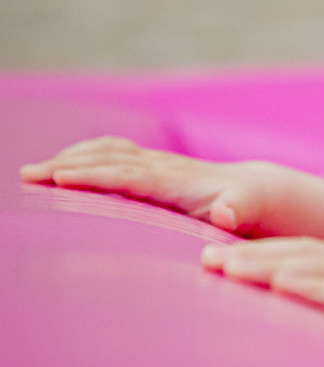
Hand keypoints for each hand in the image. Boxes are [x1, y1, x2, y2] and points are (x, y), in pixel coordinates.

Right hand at [20, 136, 271, 234]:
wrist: (252, 189)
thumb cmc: (244, 206)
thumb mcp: (245, 210)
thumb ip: (236, 211)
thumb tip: (227, 214)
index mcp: (174, 180)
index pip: (126, 175)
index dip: (94, 176)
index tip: (60, 179)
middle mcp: (160, 166)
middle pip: (107, 159)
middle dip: (67, 165)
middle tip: (28, 177)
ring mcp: (153, 162)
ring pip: (105, 152)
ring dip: (69, 158)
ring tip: (33, 173)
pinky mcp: (150, 165)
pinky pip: (111, 153)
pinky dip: (84, 155)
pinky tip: (63, 165)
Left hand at [200, 237, 323, 366]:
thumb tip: (305, 327)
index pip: (307, 255)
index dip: (262, 254)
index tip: (217, 260)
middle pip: (305, 253)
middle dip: (254, 255)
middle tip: (206, 259)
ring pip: (321, 266)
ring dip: (273, 266)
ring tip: (232, 270)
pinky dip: (315, 287)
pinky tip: (284, 287)